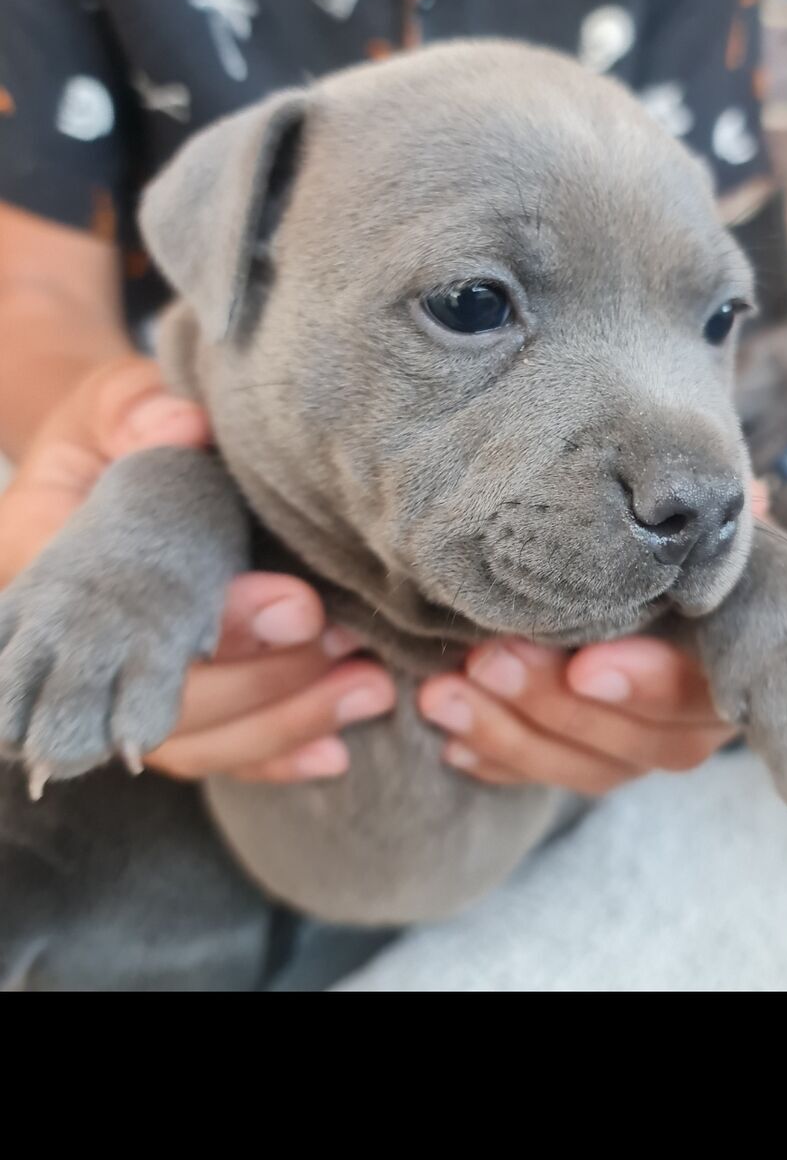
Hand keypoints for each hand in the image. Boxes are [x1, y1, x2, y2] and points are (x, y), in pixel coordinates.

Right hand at [0, 356, 395, 782]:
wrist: (97, 464)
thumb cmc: (107, 431)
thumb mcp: (111, 403)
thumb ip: (139, 412)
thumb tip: (184, 426)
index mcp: (44, 568)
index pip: (122, 622)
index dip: (215, 625)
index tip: (296, 603)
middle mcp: (70, 651)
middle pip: (163, 703)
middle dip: (264, 681)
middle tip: (348, 646)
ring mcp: (112, 692)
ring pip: (192, 742)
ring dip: (285, 722)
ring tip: (369, 690)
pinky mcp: (157, 710)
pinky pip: (210, 751)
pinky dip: (272, 757)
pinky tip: (333, 752)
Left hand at [417, 483, 770, 792]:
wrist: (615, 557)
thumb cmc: (652, 531)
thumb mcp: (675, 519)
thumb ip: (698, 521)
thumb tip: (749, 499)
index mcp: (739, 652)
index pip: (703, 685)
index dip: (646, 682)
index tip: (584, 665)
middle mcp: (705, 716)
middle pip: (644, 739)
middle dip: (554, 702)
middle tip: (487, 659)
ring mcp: (648, 747)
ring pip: (591, 769)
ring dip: (511, 736)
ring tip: (441, 695)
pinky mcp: (596, 763)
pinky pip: (549, 779)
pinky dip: (499, 763)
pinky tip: (450, 745)